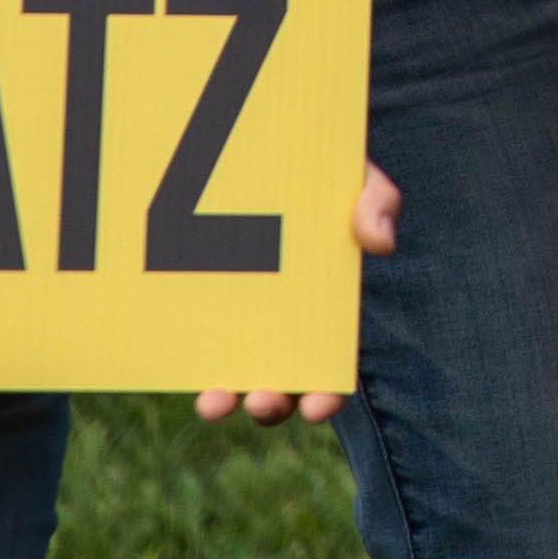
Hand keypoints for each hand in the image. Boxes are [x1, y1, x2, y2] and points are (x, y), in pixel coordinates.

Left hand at [191, 170, 405, 424]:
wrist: (258, 152)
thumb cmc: (320, 171)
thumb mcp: (356, 177)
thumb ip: (376, 201)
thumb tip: (379, 243)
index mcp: (324, 314)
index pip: (331, 371)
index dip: (327, 396)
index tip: (316, 406)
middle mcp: (279, 331)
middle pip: (278, 387)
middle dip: (271, 404)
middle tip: (261, 401)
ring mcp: (234, 322)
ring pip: (229, 378)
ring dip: (223, 398)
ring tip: (213, 402)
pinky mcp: (194, 306)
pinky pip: (188, 343)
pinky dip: (184, 360)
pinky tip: (178, 363)